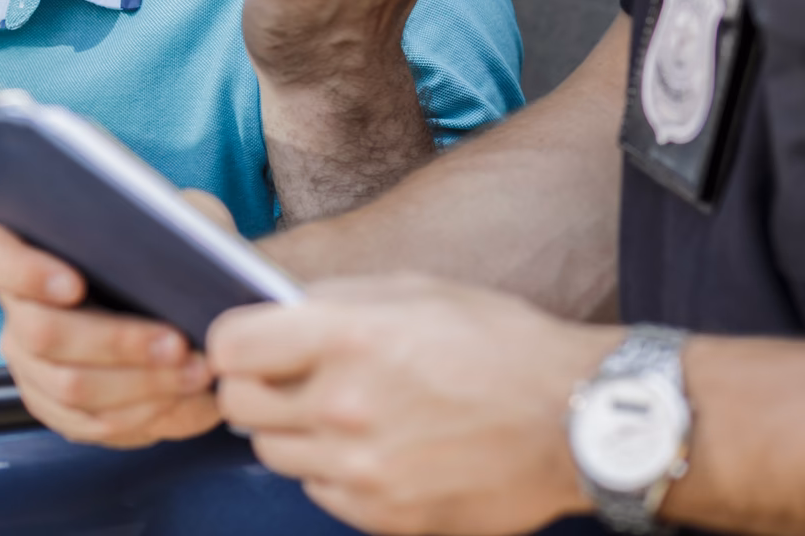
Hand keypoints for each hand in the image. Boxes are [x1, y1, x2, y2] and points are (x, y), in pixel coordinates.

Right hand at [0, 194, 232, 447]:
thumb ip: (162, 216)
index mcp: (16, 240)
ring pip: (67, 385)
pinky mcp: (52, 402)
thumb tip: (167, 241)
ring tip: (194, 372)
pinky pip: (86, 422)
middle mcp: (11, 302)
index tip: (74, 284)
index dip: (20, 272)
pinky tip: (181, 398)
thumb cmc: (167, 240)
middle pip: (39, 332)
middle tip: (175, 342)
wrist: (180, 292)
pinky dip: (140, 415)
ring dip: (139, 384)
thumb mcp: (170, 211)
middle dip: (115, 342)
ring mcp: (26, 358)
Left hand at [209, 275, 618, 535]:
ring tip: (340, 413)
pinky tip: (375, 448)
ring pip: (272, 453)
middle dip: (252, 387)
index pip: (229, 345)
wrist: (575, 420)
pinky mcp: (384, 515)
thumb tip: (271, 312)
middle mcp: (344, 406)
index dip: (232, 342)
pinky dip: (331, 472)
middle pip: (238, 406)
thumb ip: (331, 303)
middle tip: (285, 379)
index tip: (249, 343)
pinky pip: (318, 491)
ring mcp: (362, 469)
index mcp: (346, 337)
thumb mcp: (411, 291)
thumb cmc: (496, 343)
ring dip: (291, 432)